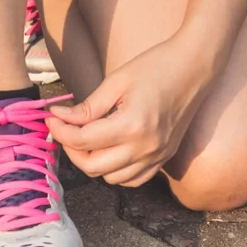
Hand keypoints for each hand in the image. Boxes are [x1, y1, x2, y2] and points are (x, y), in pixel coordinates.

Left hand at [47, 35, 216, 186]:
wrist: (195, 66)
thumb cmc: (156, 66)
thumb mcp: (116, 82)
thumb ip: (88, 107)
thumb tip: (60, 118)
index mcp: (132, 126)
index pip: (83, 141)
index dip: (60, 130)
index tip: (52, 117)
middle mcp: (146, 148)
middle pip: (93, 166)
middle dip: (72, 149)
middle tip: (65, 129)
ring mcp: (157, 156)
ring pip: (111, 178)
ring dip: (93, 162)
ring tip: (87, 139)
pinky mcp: (164, 158)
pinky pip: (133, 179)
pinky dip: (116, 172)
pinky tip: (109, 151)